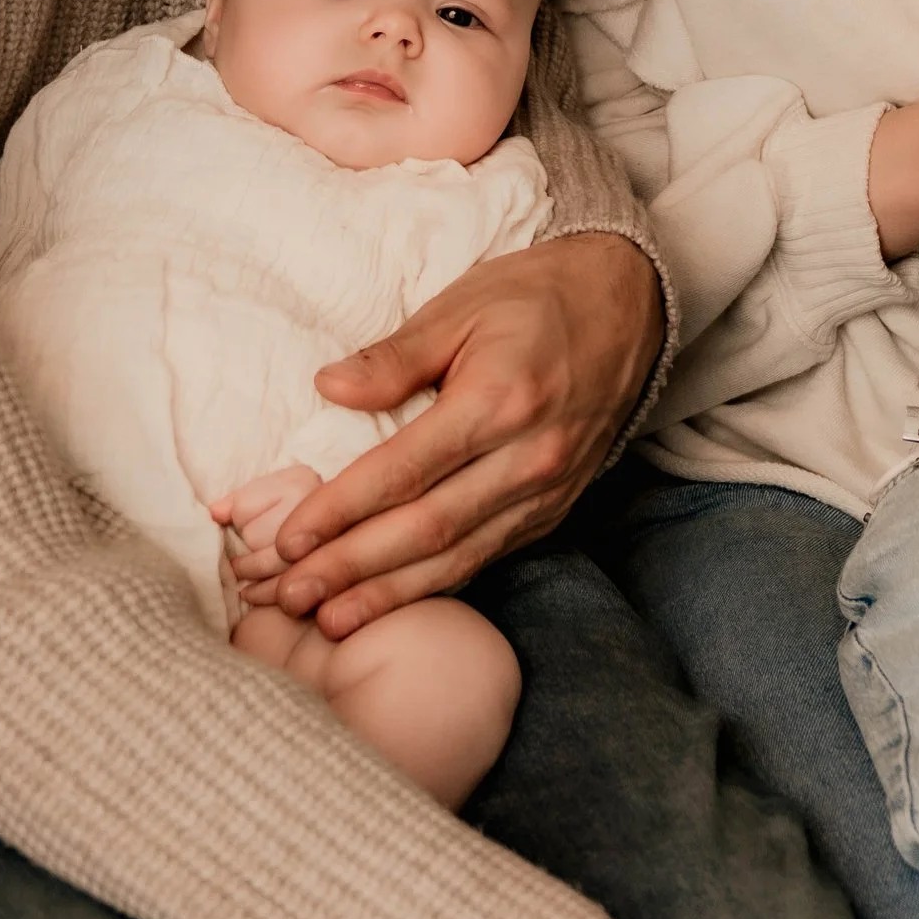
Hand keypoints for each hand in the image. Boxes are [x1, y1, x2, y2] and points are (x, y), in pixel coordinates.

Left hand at [231, 231, 662, 634]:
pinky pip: (487, 556)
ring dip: (388, 593)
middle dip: (352, 567)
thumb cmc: (536, 297)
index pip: (405, 470)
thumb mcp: (462, 305)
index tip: (289, 537)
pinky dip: (435, 586)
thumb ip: (395, 355)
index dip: (342, 510)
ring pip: (458, 557)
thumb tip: (327, 388)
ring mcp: (548, 490)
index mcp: (501, 400)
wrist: (630, 306)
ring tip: (328, 620)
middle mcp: (530, 457)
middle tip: (288, 593)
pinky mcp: (555, 508)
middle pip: (427, 528)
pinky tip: (390, 602)